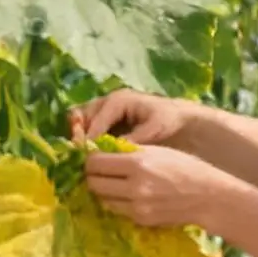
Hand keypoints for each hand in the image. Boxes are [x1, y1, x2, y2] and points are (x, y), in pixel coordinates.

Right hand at [69, 88, 195, 147]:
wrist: (179, 116)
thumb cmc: (168, 120)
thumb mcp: (153, 130)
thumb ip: (133, 139)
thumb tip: (113, 151)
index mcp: (118, 100)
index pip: (95, 120)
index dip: (89, 138)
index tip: (87, 155)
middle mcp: (107, 101)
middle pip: (80, 114)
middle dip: (78, 134)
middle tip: (81, 153)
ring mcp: (104, 108)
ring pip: (81, 118)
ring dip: (79, 134)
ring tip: (84, 153)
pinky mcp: (105, 118)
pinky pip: (87, 124)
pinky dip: (85, 136)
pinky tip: (90, 151)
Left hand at [84, 144, 240, 231]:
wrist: (209, 196)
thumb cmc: (184, 167)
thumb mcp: (156, 150)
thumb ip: (128, 152)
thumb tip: (99, 150)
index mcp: (137, 164)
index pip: (95, 163)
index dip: (91, 159)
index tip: (95, 158)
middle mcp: (134, 187)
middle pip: (93, 183)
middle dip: (93, 176)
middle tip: (100, 171)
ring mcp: (137, 207)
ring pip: (102, 199)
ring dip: (103, 190)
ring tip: (113, 183)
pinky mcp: (141, 219)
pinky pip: (117, 210)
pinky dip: (116, 202)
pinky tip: (126, 194)